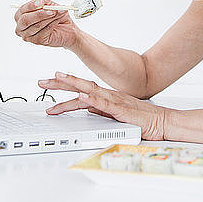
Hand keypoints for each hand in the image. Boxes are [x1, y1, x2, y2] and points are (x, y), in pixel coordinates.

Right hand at [14, 0, 78, 48]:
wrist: (65, 27)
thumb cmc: (53, 15)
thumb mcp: (49, 4)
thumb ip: (44, 2)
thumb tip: (42, 2)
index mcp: (20, 16)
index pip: (22, 10)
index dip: (30, 6)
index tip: (40, 2)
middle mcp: (21, 27)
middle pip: (26, 20)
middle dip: (39, 14)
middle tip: (51, 10)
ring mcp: (28, 36)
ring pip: (38, 25)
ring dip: (50, 18)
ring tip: (60, 12)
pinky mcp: (38, 41)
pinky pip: (45, 31)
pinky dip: (53, 23)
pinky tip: (59, 19)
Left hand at [38, 72, 167, 140]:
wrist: (161, 121)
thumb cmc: (141, 119)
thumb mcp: (115, 115)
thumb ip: (101, 110)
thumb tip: (86, 108)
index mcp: (105, 97)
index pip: (80, 89)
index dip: (64, 85)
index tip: (49, 82)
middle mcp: (107, 95)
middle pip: (79, 85)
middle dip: (59, 83)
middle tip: (42, 81)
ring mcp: (113, 100)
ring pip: (88, 90)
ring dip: (71, 84)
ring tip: (56, 79)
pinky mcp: (120, 109)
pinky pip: (103, 103)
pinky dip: (91, 98)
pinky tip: (81, 95)